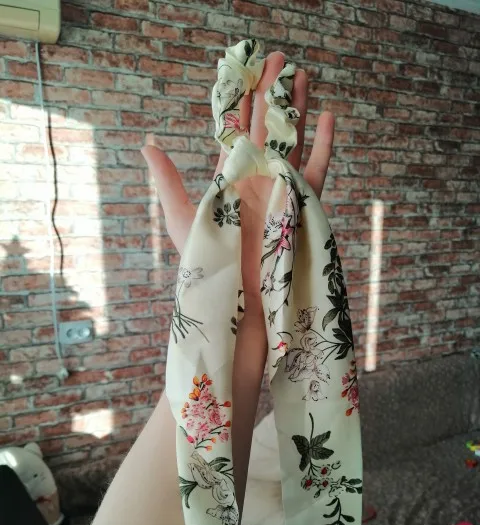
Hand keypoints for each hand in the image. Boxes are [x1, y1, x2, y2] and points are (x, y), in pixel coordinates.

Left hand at [141, 51, 334, 316]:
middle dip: (272, 92)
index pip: (236, 131)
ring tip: (302, 75)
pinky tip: (329, 117)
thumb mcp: (181, 216)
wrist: (239, 299)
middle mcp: (257, 179)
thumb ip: (168, 179)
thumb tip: (146, 144)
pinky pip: (317, 170)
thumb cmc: (207, 264)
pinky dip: (324, 145)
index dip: (241, 101)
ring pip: (292, 141)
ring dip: (298, 108)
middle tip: (278, 58)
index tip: (246, 72)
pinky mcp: (302, 206)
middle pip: (266, 128)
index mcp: (229, 179)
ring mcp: (281, 190)